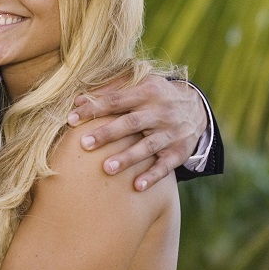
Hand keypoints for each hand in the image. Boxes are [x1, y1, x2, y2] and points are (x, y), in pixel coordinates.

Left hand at [68, 76, 206, 190]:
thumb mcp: (141, 83)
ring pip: (148, 146)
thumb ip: (111, 89)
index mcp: (147, 92)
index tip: (71, 119)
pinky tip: (137, 186)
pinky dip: (152, 176)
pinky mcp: (179, 152)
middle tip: (84, 144)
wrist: (197, 109)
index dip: (94, 109)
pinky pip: (165, 166)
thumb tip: (78, 99)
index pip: (116, 101)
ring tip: (106, 168)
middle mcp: (160, 112)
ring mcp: (170, 133)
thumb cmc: (157, 96)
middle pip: (131, 123)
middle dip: (107, 134)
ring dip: (127, 158)